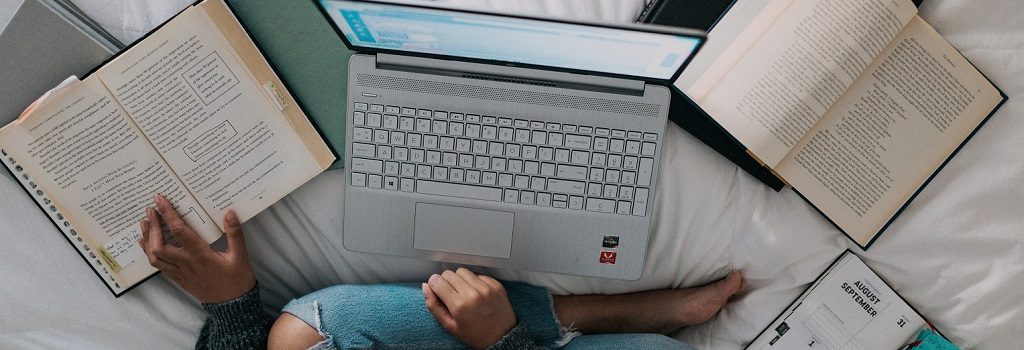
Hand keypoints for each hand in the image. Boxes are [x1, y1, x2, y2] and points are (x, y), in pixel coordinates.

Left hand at [138, 194, 255, 303]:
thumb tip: (229, 213)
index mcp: (200, 255)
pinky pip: (159, 266)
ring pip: (154, 257)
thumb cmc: (237, 280)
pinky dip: (149, 253)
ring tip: (145, 224)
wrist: (233, 306)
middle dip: (152, 226)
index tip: (159, 199)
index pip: (179, 231)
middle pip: (159, 245)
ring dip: (147, 239)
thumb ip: (234, 233)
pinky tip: (146, 244)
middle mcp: (186, 263)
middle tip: (149, 210)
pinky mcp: (179, 279)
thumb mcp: (240, 256)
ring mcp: (180, 273)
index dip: (168, 213)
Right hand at [422, 268, 516, 349]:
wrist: (501, 337)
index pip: (438, 281)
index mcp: (459, 306)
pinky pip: (478, 275)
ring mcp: (486, 288)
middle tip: (451, 293)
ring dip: (460, 279)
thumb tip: (426, 286)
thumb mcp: (449, 325)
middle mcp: (473, 294)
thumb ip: (433, 306)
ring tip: (463, 292)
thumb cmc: (474, 334)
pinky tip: (476, 293)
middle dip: (446, 281)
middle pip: (449, 274)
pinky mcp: (496, 285)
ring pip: (463, 271)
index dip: (434, 284)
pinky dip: (474, 281)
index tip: (436, 288)